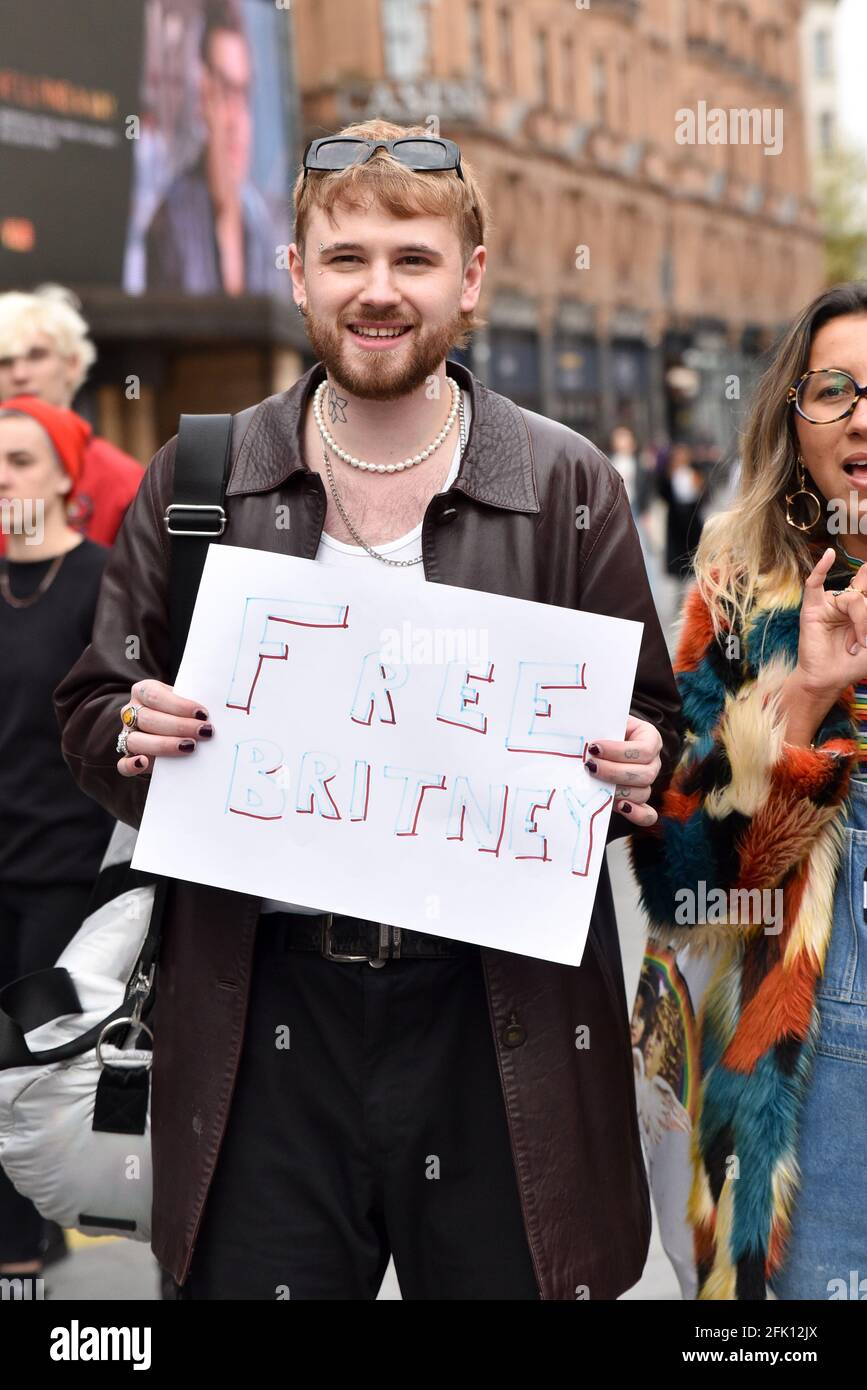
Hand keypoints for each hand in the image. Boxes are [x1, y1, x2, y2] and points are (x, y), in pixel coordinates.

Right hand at [116, 679, 213, 777]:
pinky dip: (131, 765)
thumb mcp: (184, 700)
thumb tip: (216, 714)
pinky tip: (144, 763)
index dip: (179, 705)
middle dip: (179, 726)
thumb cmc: (180, 710)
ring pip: (136, 740)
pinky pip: (123, 764)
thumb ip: (191, 706)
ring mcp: (127, 734)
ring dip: (164, 745)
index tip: (203, 713)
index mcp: (143, 691)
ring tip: (190, 747)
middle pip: (148, 719)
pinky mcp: (129, 756)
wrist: (168, 724)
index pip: (155, 696)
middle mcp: (130, 711)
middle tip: (204, 732)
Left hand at [585, 714, 662, 826]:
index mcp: (650, 738)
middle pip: (646, 774)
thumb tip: (588, 742)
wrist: (599, 741)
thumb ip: (600, 727)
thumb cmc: (601, 728)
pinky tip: (621, 807)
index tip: (594, 747)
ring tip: (595, 783)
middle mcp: (653, 762)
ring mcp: (647, 783)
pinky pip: (648, 815)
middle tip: (590, 766)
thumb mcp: (603, 722)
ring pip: (642, 793)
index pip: (644, 750)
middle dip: (614, 772)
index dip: (619, 751)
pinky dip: (637, 815)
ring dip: (617, 790)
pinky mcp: (638, 801)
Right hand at [794, 546, 866, 702]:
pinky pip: (815, 584)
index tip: (866, 612)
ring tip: (860, 641)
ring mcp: (829, 605)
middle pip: (864, 596)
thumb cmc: (852, 663)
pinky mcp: (812, 608)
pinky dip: (821, 568)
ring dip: (861, 620)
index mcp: (861, 611)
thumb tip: (863, 598)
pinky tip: (828, 556)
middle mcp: (846, 604)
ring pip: (852, 598)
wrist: (829, 680)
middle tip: (866, 635)